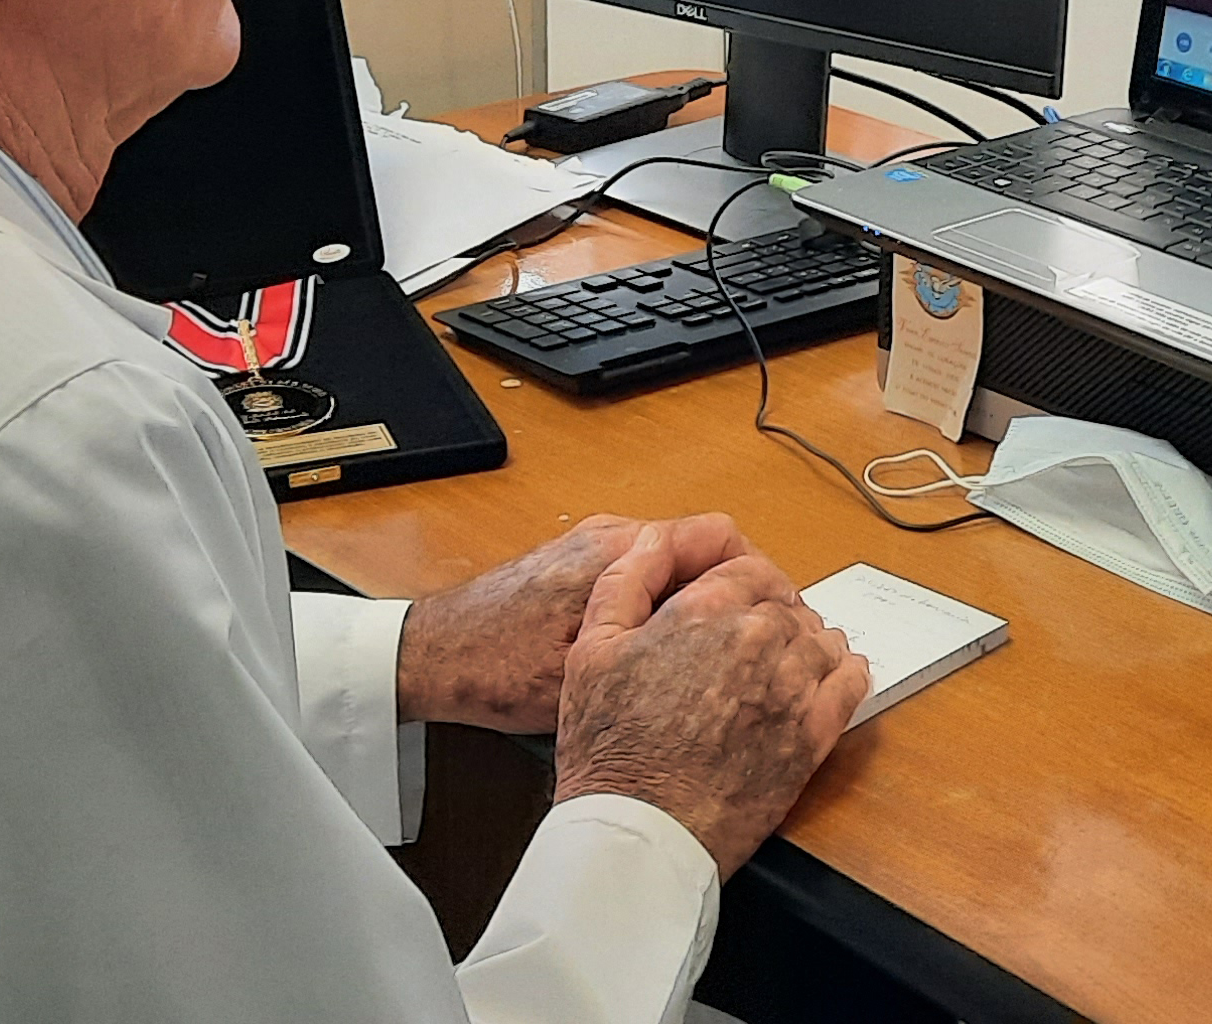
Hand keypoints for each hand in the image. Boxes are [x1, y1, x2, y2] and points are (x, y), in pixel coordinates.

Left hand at [398, 514, 754, 731]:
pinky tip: (676, 650)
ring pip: (677, 563)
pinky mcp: (578, 567)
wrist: (431, 655)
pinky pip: (647, 573)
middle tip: (766, 643)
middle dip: (740, 592)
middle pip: (704, 549)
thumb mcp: (587, 673)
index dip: (761, 579)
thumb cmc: (496, 667)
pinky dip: (672, 602)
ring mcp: (592, 549)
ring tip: (729, 651)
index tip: (780, 619)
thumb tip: (727, 660)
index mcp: (617, 553)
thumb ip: (656, 650)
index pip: (720, 538)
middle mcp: (609, 538)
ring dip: (706, 599)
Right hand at [551, 531, 869, 879]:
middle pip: (788, 605)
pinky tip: (835, 676)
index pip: (751, 569)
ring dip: (811, 642)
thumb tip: (653, 540)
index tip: (742, 601)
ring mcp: (792, 687)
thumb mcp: (592, 647)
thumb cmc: (610, 745)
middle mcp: (757, 639)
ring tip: (791, 659)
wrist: (641, 828)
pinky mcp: (812, 735)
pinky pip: (851, 685)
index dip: (746, 583)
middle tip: (759, 639)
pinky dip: (848, 673)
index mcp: (706, 610)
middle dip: (776, 615)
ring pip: (822, 640)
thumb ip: (626, 580)